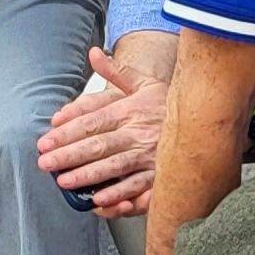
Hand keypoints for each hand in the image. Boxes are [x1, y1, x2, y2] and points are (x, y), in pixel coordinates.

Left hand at [38, 47, 168, 215]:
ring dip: (89, 176)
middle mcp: (140, 133)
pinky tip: (101, 200)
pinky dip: (121, 194)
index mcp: (131, 111)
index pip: (93, 122)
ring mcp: (152, 155)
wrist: (210, 115)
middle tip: (45, 164)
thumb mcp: (144, 82)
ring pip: (116, 167)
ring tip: (65, 182)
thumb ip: (115, 71)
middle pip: (100, 145)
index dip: (67, 132)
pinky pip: (140, 187)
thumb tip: (94, 53)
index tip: (45, 141)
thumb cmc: (169, 102)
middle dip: (70, 156)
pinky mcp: (163, 174)